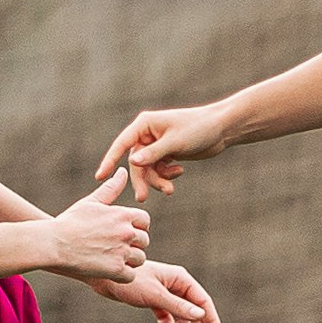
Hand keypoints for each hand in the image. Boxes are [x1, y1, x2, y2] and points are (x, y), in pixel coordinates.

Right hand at [47, 171, 150, 281]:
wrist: (53, 243)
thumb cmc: (70, 221)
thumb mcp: (91, 202)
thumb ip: (111, 188)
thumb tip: (123, 171)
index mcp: (123, 215)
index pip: (145, 220)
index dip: (136, 226)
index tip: (123, 230)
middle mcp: (126, 233)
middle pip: (144, 241)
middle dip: (133, 244)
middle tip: (113, 246)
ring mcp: (122, 252)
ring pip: (139, 259)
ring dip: (129, 260)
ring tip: (110, 257)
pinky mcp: (115, 270)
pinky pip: (130, 275)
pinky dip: (122, 275)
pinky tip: (108, 269)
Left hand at [89, 260, 225, 322]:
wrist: (104, 277)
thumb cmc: (129, 282)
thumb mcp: (155, 296)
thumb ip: (178, 306)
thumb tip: (200, 315)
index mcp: (181, 279)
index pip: (204, 303)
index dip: (212, 321)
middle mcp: (176, 285)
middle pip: (195, 311)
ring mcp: (165, 293)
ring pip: (181, 316)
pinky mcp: (153, 299)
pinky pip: (168, 316)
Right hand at [96, 103, 229, 202]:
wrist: (221, 129)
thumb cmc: (198, 129)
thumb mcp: (175, 143)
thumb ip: (154, 154)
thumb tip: (132, 163)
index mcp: (144, 124)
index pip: (122, 144)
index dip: (110, 160)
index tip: (100, 177)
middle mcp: (147, 134)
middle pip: (136, 163)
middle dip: (142, 179)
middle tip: (142, 198)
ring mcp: (156, 145)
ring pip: (148, 169)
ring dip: (157, 180)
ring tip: (170, 190)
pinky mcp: (167, 153)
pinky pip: (159, 170)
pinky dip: (167, 175)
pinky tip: (179, 172)